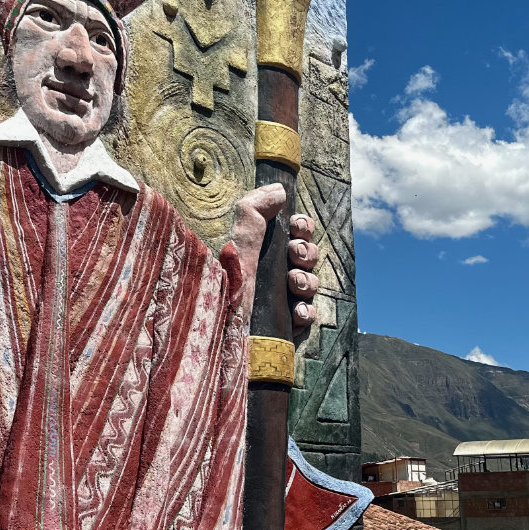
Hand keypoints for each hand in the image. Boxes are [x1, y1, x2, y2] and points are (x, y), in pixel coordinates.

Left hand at [232, 183, 321, 328]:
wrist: (219, 340)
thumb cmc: (224, 290)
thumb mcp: (235, 244)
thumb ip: (254, 211)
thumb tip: (280, 190)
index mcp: (254, 251)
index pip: (289, 232)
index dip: (301, 227)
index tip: (296, 228)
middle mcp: (265, 275)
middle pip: (305, 256)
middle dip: (306, 253)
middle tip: (294, 256)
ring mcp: (275, 303)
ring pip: (309, 284)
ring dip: (308, 281)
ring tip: (294, 284)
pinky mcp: (282, 329)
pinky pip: (307, 315)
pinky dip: (307, 311)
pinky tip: (297, 311)